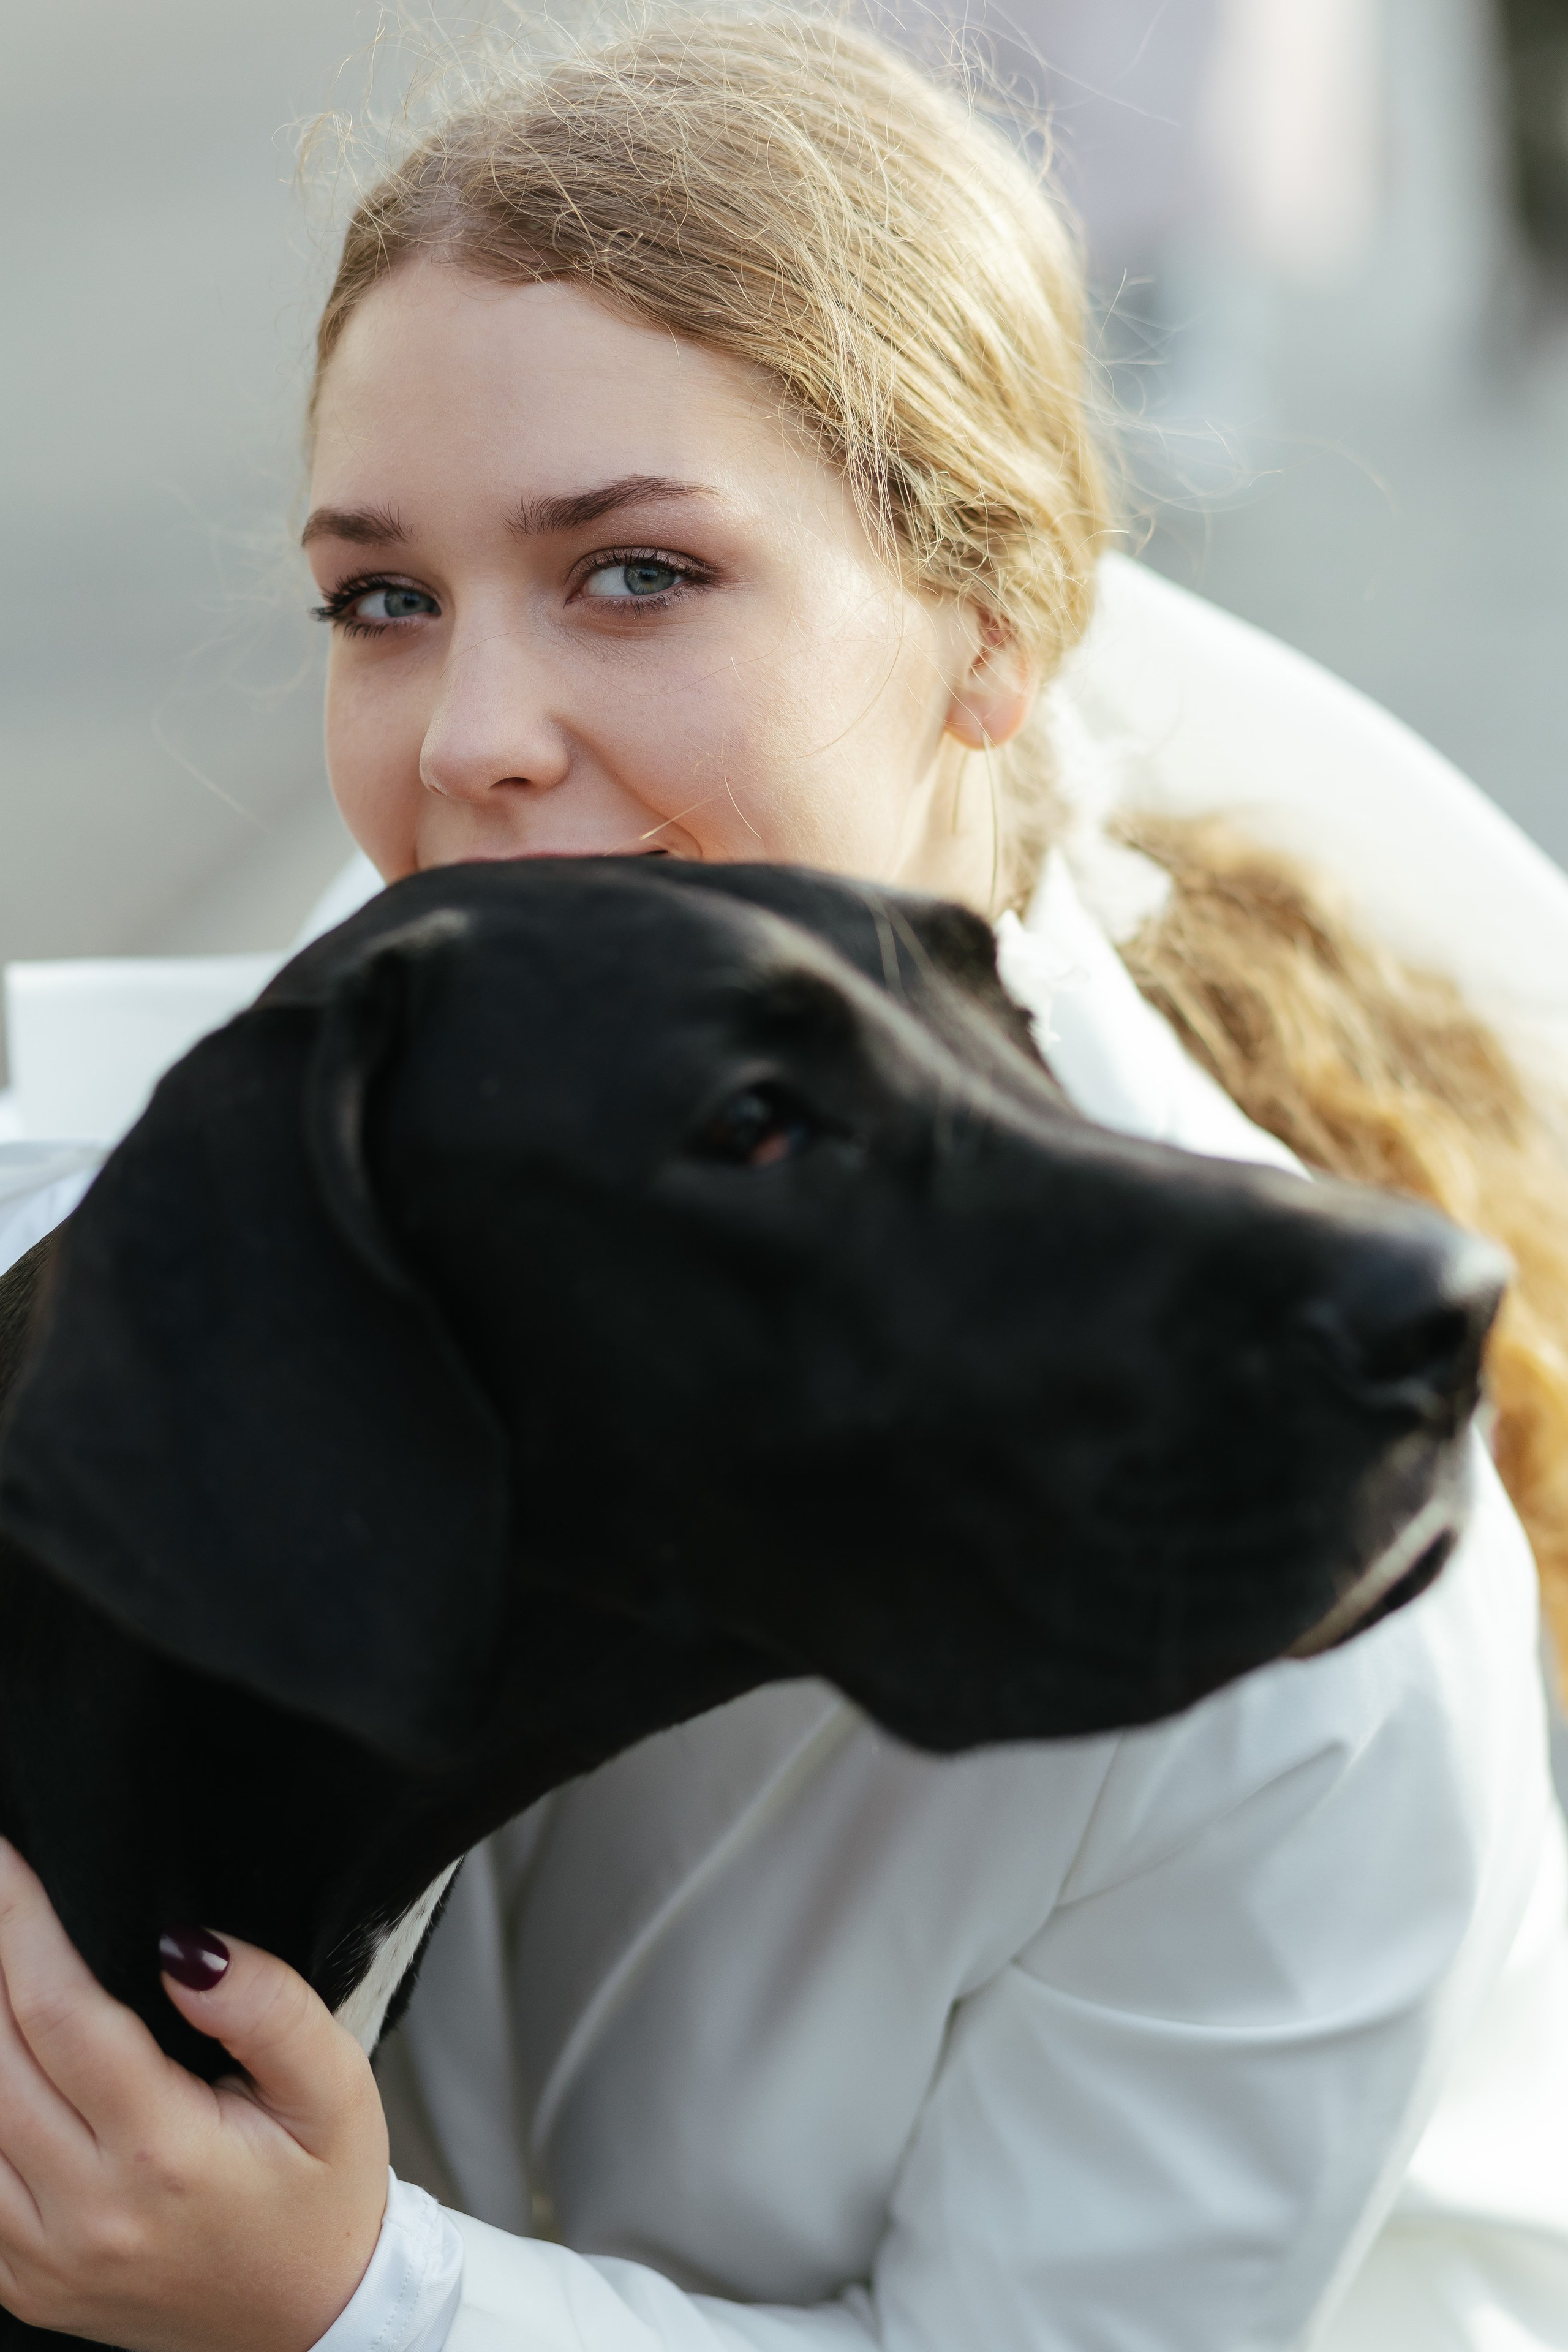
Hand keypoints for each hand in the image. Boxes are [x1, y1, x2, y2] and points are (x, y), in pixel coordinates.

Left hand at [0, 1840, 388, 2351]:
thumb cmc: (324, 2191)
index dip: (21, 1924)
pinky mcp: (20, 2279)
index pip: (62, 2014)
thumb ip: (270, 2009)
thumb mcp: (336, 2088)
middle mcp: (86, 2210)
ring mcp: (40, 2255)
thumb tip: (188, 1948)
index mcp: (163, 2153)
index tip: (6, 1858)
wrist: (308, 2322)